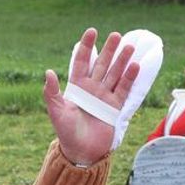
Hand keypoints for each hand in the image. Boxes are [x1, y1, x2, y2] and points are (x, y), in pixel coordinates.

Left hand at [44, 28, 139, 165]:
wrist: (81, 152)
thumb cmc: (66, 132)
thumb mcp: (56, 112)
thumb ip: (52, 92)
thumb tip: (48, 72)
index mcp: (76, 87)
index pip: (82, 62)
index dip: (87, 47)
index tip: (92, 32)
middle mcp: (92, 89)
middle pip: (102, 64)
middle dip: (109, 50)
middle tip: (117, 35)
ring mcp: (104, 97)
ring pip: (114, 74)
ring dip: (122, 61)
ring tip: (130, 46)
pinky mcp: (115, 107)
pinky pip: (123, 89)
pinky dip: (129, 78)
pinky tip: (135, 66)